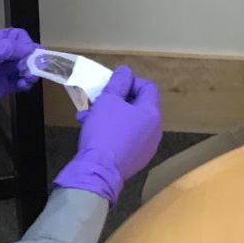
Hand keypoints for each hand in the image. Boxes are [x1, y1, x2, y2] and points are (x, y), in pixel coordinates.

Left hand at [0, 28, 37, 136]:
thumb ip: (6, 49)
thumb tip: (28, 47)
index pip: (14, 35)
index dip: (25, 43)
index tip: (32, 54)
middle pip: (20, 51)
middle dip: (30, 58)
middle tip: (33, 69)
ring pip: (21, 66)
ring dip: (29, 71)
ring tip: (28, 79)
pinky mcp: (0, 87)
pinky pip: (17, 81)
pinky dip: (24, 83)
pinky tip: (24, 86)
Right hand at [54, 67, 163, 201]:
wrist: (97, 171)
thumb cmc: (104, 131)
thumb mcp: (108, 100)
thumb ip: (118, 82)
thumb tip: (126, 71)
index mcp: (152, 114)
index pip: (148, 87)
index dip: (130, 81)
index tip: (112, 85)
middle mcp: (154, 131)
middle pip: (138, 105)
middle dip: (116, 100)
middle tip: (97, 101)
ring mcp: (146, 147)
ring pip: (129, 123)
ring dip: (110, 116)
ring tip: (89, 117)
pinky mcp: (135, 160)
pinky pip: (126, 139)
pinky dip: (113, 132)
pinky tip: (94, 134)